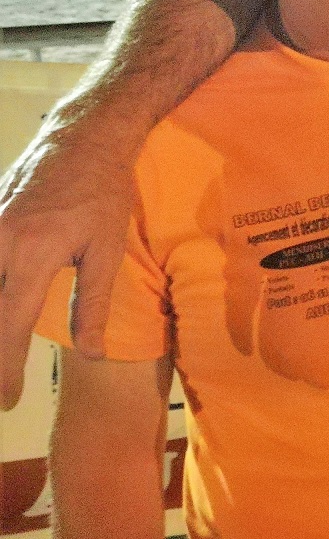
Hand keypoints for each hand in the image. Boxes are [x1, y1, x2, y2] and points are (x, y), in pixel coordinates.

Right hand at [0, 116, 138, 408]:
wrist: (83, 136)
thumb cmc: (103, 192)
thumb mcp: (107, 248)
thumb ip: (95, 302)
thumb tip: (90, 352)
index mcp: (32, 255)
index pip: (8, 326)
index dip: (5, 369)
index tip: (8, 401)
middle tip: (0, 391)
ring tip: (1, 357)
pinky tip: (1, 306)